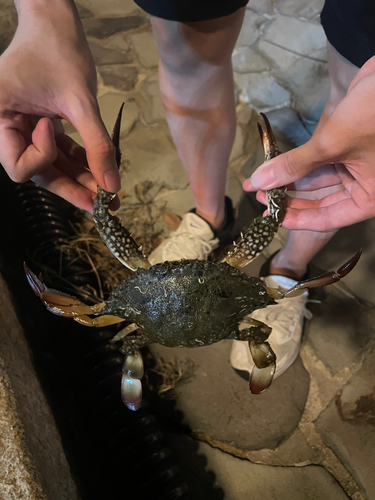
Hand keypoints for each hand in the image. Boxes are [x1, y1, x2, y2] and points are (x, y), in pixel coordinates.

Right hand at [0, 0, 120, 211]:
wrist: (57, 22)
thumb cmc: (60, 50)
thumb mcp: (80, 100)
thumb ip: (96, 145)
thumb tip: (112, 185)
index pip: (17, 166)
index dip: (41, 159)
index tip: (54, 130)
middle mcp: (7, 129)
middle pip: (39, 172)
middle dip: (72, 187)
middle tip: (103, 205)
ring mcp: (25, 130)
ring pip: (53, 166)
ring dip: (81, 179)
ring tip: (110, 195)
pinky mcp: (41, 127)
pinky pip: (61, 153)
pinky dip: (81, 161)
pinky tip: (103, 171)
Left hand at [244, 56, 374, 231]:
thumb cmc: (372, 114)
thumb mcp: (331, 144)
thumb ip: (294, 165)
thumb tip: (259, 182)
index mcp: (369, 198)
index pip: (326, 219)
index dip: (295, 219)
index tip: (269, 216)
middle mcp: (363, 188)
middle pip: (320, 203)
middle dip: (289, 199)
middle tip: (259, 196)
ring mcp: (354, 169)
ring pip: (317, 183)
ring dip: (290, 182)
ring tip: (260, 183)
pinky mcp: (346, 151)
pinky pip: (319, 165)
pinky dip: (299, 166)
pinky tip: (276, 168)